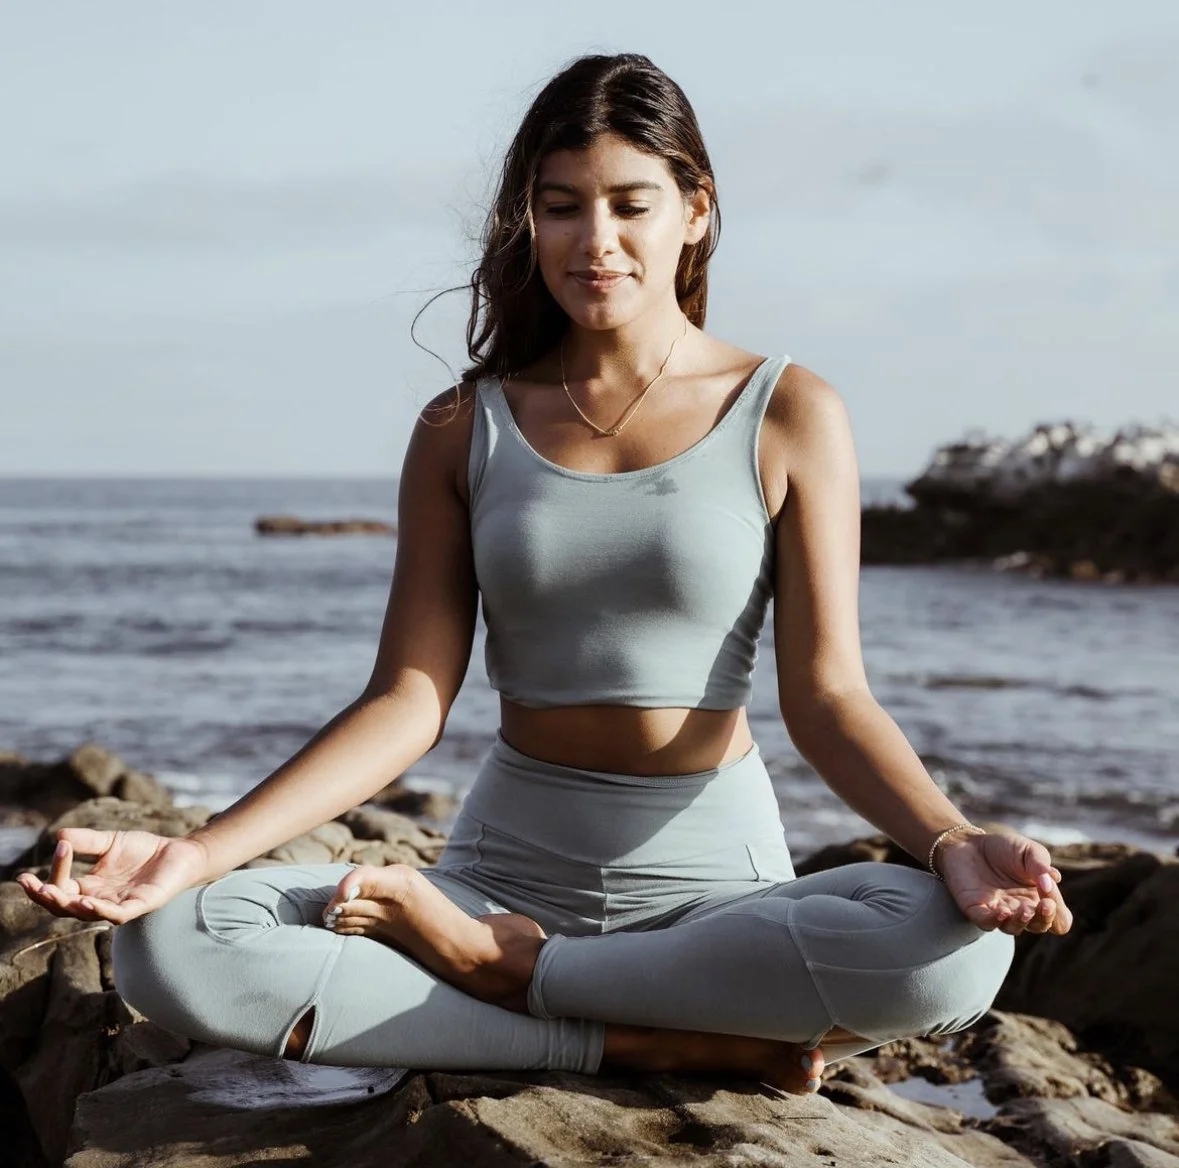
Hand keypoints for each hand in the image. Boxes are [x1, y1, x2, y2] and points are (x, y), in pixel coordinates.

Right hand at [15, 829, 208, 924]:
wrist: (180, 852)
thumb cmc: (145, 850)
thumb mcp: (110, 842)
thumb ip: (87, 841)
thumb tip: (59, 836)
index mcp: (90, 887)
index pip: (61, 888)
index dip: (47, 880)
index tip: (43, 859)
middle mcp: (100, 900)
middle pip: (65, 907)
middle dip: (46, 897)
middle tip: (31, 885)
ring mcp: (120, 905)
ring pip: (87, 914)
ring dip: (69, 904)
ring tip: (53, 893)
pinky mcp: (141, 905)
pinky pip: (117, 914)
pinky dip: (101, 910)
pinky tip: (87, 902)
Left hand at [938, 830, 1072, 935]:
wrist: (968, 842)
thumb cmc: (1003, 848)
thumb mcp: (1028, 851)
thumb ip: (1041, 865)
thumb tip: (1052, 881)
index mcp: (1039, 898)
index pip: (1058, 919)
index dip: (1059, 912)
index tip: (1051, 892)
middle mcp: (1021, 909)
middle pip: (1040, 926)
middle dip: (1045, 918)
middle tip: (1045, 904)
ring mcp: (998, 911)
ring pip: (1013, 928)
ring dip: (1021, 921)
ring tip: (1023, 909)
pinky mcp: (976, 909)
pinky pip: (987, 923)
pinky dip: (995, 921)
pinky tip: (1003, 911)